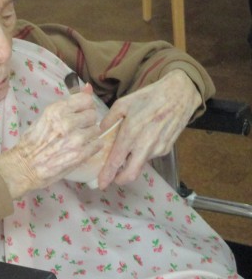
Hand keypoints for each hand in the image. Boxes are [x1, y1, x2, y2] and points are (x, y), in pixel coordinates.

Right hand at [0, 84, 102, 198]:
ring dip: (89, 135)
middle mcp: (68, 122)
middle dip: (86, 121)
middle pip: (92, 114)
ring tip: (76, 141)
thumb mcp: (46, 117)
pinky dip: (92, 147)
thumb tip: (88, 87)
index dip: (84, 107)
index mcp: (57, 110)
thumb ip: (68, 104)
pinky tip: (80, 149)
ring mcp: (76, 139)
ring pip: (96, 129)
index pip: (86, 100)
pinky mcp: (81, 154)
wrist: (25, 166)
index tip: (78, 113)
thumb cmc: (32, 142)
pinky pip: (98, 144)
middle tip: (76, 129)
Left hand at [97, 69, 201, 188]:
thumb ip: (109, 119)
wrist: (178, 94)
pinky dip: (141, 155)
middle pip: (131, 174)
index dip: (107, 175)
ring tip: (125, 153)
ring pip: (140, 165)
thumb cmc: (149, 97)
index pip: (116, 161)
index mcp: (130, 133)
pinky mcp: (166, 148)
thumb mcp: (123, 103)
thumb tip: (100, 131)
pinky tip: (140, 143)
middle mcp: (144, 145)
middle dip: (119, 180)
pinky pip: (149, 156)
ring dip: (130, 164)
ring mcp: (158, 148)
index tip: (100, 184)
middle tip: (111, 179)